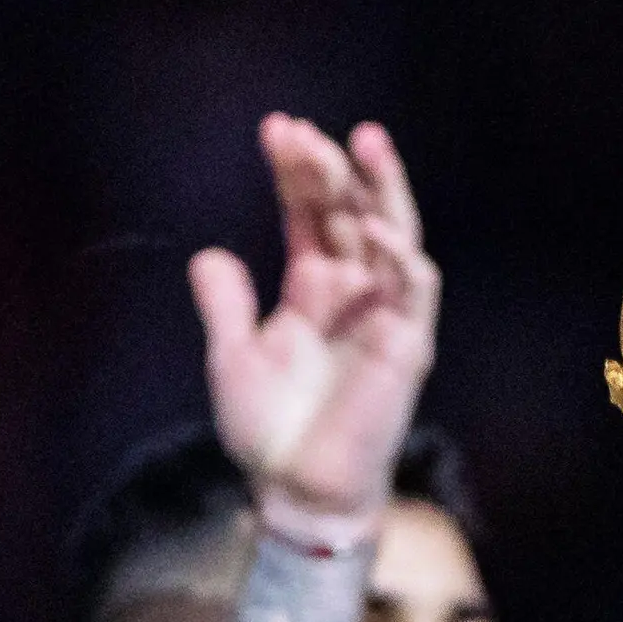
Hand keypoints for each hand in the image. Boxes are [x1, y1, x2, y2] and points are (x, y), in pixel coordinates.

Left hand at [189, 115, 439, 548]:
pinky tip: (373, 226)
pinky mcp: (406, 346)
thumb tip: (209, 255)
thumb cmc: (270, 433)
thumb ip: (225, 305)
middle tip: (302, 132)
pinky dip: (399, 255)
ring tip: (361, 143)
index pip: (312, 214)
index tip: (276, 130)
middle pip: (350, 211)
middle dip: (331, 167)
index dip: (297, 172)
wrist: (295, 491)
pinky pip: (413, 288)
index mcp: (314, 288)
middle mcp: (353, 292)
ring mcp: (384, 314)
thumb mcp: (232, 357)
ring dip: (379, 188)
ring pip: (393, 234)